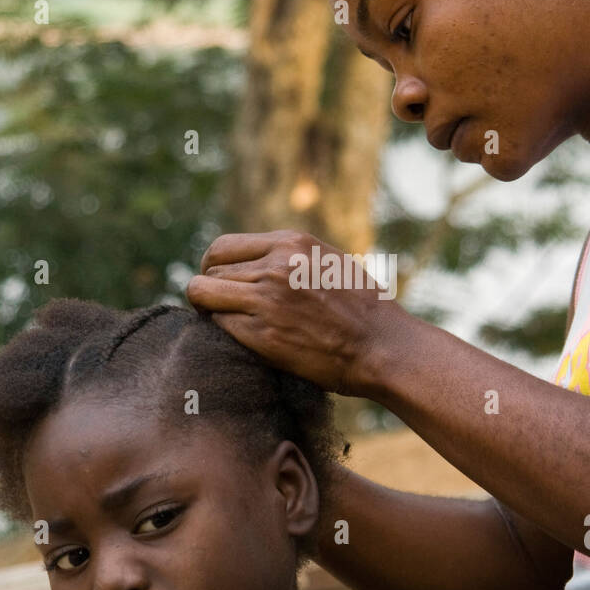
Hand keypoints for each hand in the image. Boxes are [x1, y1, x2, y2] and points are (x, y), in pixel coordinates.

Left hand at [186, 230, 405, 395]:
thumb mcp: (330, 261)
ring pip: (205, 295)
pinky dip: (225, 333)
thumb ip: (293, 255)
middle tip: (222, 310)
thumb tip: (258, 259)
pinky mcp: (263, 334)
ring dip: (211, 311)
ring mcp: (267, 299)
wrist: (383, 347)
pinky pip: (219, 325)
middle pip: (211, 271)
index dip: (213, 267)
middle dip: (211, 291)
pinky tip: (246, 340)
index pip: (223, 247)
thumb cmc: (363, 309)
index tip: (220, 284)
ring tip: (229, 323)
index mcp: (292, 242)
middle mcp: (276, 265)